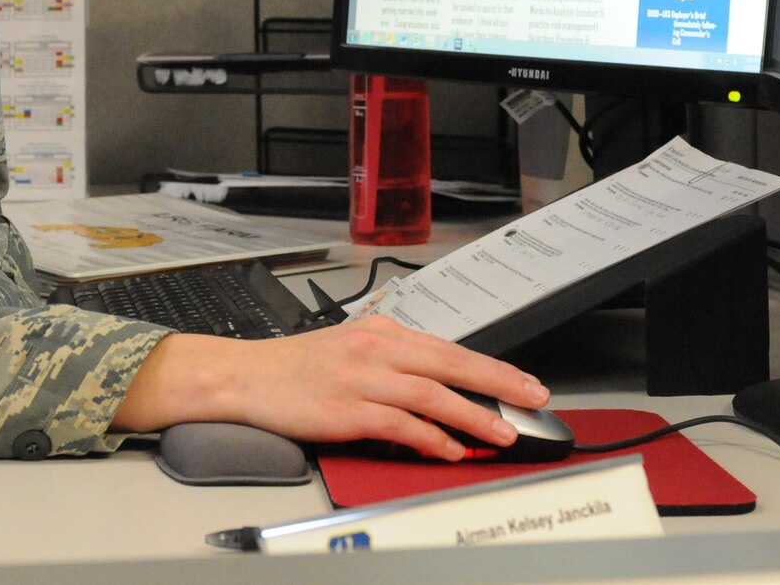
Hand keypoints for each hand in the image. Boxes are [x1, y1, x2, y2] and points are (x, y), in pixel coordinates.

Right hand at [110, 316, 550, 460]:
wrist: (245, 377)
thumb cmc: (295, 369)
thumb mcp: (351, 347)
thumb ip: (394, 361)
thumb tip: (438, 384)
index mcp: (382, 331)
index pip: (449, 347)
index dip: (491, 367)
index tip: (522, 382)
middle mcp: (377, 348)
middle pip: (451, 364)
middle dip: (498, 383)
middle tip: (534, 399)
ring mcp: (363, 377)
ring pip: (433, 394)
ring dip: (473, 416)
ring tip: (502, 433)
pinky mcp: (348, 407)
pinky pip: (401, 423)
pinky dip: (430, 437)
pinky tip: (450, 449)